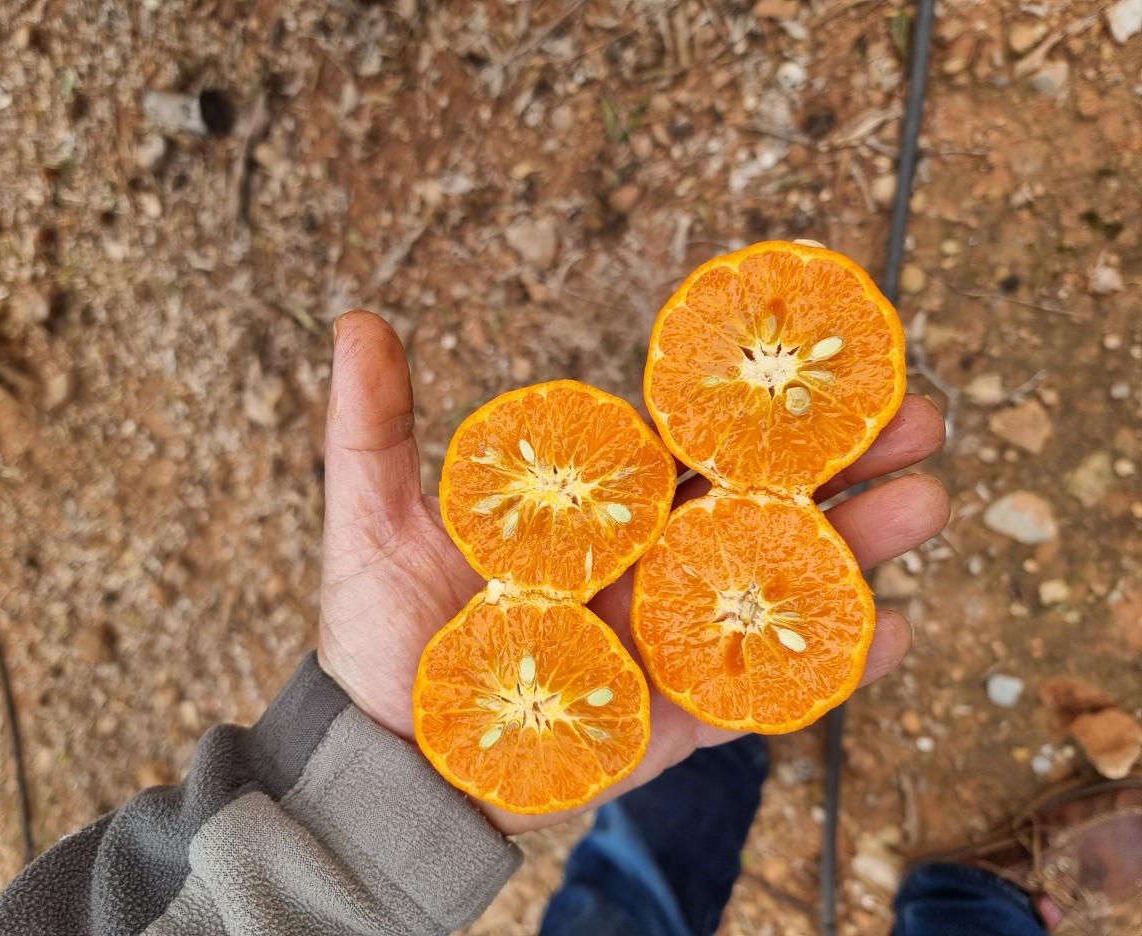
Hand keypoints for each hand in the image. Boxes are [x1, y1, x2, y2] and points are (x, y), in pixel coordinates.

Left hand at [318, 311, 948, 834]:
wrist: (389, 757)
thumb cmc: (383, 637)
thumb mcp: (374, 519)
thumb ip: (374, 427)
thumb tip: (357, 320)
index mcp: (599, 512)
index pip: (693, 445)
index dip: (753, 402)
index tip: (819, 353)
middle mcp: (648, 568)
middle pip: (759, 503)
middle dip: (839, 459)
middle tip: (915, 415)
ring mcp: (670, 641)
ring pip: (779, 584)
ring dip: (858, 545)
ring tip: (925, 500)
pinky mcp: (678, 718)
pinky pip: (769, 691)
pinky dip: (836, 664)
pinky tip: (902, 630)